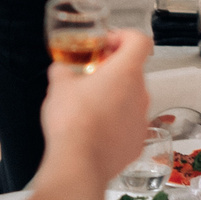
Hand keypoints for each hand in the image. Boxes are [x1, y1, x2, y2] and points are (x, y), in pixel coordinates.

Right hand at [38, 28, 153, 191]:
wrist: (79, 162)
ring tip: (90, 106)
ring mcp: (142, 119)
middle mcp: (140, 93)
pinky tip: (95, 130)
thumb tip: (60, 70)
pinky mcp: (138, 142)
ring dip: (115, 97)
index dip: (123, 37)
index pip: (139, 41)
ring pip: (132, 99)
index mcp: (126, 72)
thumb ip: (62, 71)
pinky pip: (129, 124)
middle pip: (133, 71)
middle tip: (91, 77)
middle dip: (113, 71)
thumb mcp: (58, 86)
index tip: (107, 45)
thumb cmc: (72, 121)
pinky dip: (116, 123)